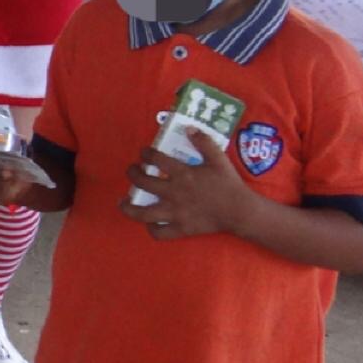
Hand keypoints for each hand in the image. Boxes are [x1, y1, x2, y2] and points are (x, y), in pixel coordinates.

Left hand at [119, 129, 256, 240]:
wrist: (240, 211)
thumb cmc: (228, 184)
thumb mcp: (218, 158)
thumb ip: (203, 142)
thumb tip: (189, 129)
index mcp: (182, 174)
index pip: (155, 159)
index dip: (146, 153)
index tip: (144, 152)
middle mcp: (174, 193)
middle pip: (143, 182)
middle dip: (133, 174)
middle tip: (133, 170)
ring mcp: (175, 213)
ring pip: (144, 212)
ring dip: (129, 207)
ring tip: (122, 202)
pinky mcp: (181, 229)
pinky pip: (160, 233)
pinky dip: (151, 229)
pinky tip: (148, 222)